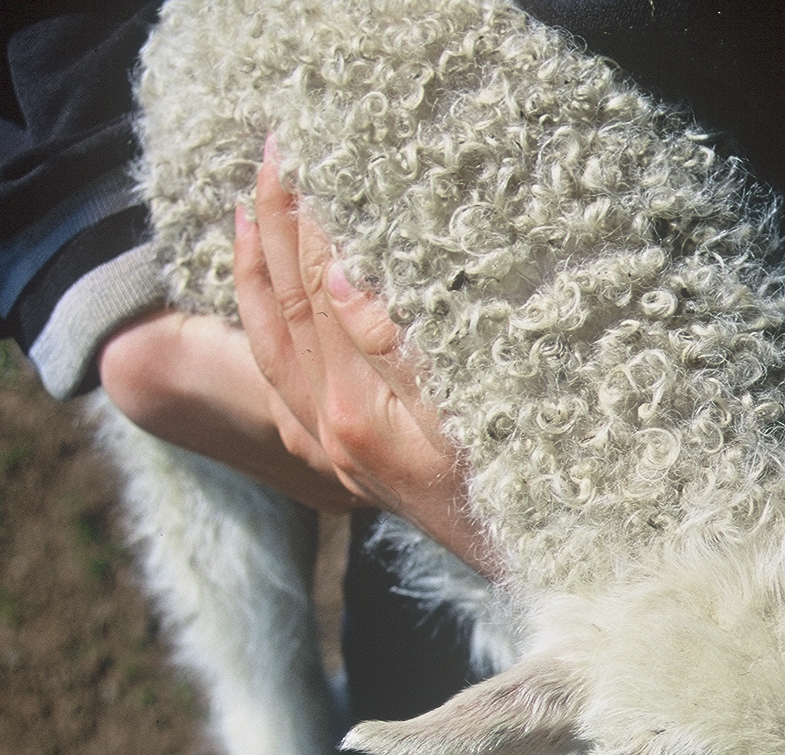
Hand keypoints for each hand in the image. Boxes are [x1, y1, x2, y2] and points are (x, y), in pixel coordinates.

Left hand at [99, 140, 486, 568]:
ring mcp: (330, 453)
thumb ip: (395, 344)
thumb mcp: (465, 410)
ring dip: (257, 275)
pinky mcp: (343, 465)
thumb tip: (342, 276)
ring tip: (248, 216)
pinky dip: (266, 332)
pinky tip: (269, 308)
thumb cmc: (515, 491)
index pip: (320, 292)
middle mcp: (328, 434)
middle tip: (268, 159)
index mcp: (356, 414)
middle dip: (275, 228)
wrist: (535, 565)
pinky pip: (281, 386)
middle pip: (287, 311)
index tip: (300, 160)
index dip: (309, 221)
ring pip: (273, 347)